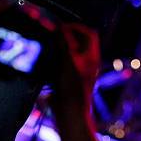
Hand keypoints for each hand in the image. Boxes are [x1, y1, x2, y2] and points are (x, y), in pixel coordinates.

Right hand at [50, 23, 100, 140]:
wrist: (70, 114)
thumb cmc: (71, 87)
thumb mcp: (66, 60)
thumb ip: (63, 42)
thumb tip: (59, 27)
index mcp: (91, 56)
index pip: (89, 33)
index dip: (77, 26)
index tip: (63, 26)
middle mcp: (88, 63)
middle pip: (81, 42)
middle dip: (68, 36)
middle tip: (55, 34)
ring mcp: (81, 72)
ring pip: (73, 53)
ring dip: (62, 47)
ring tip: (51, 45)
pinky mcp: (72, 81)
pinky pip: (67, 64)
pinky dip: (58, 59)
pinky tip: (48, 60)